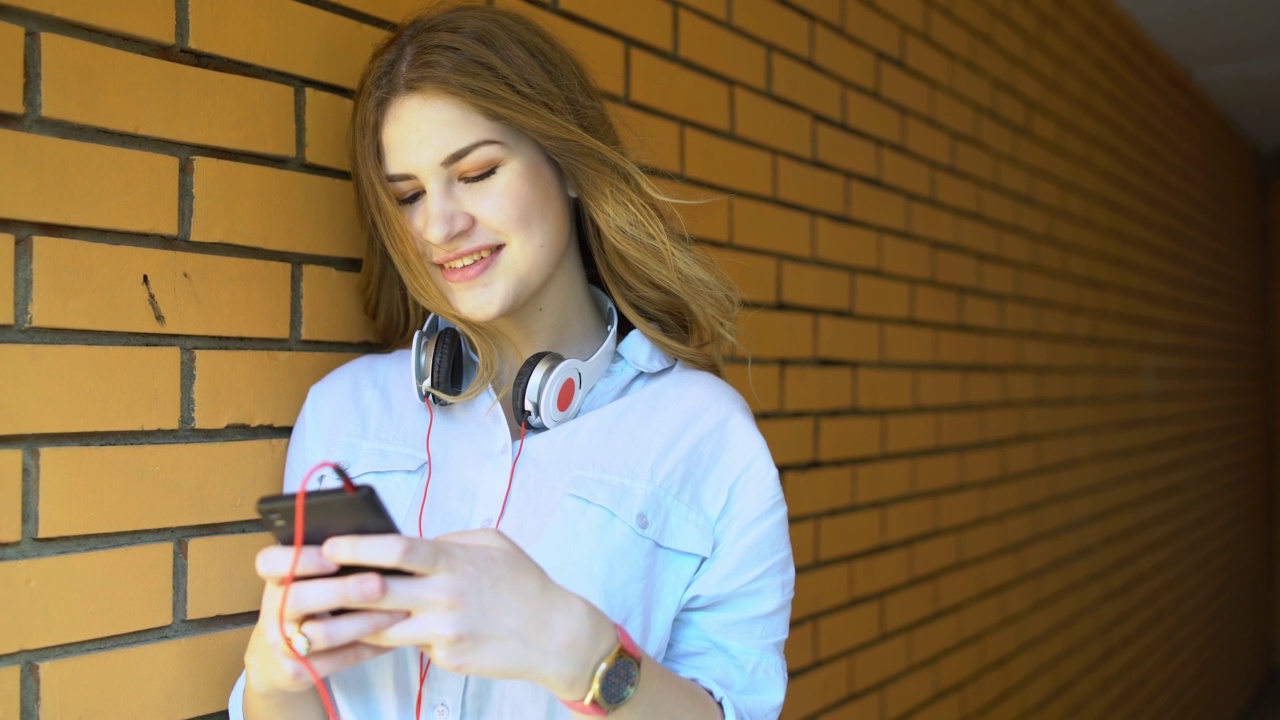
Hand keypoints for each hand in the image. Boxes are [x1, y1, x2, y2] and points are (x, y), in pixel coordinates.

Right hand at [242, 544, 409, 699]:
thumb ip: (330, 564)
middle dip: (342, 590)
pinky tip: (394, 637)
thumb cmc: (308, 606)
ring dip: (364, 622)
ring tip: (398, 611)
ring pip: (321, 634)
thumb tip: (377, 541)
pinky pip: (337, 660)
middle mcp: (272, 611)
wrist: (277, 661)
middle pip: (298, 598)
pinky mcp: (296, 672)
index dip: (300, 558)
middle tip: (379, 584)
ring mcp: (280, 644)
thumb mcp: (306, 583)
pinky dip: (369, 648)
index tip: (332, 556)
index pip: (269, 562)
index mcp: (275, 580)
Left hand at [321, 530, 616, 698]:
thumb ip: (449, 542)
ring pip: (383, 627)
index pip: (400, 550)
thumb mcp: (493, 544)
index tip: (328, 547)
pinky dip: (387, 641)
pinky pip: (409, 646)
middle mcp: (446, 594)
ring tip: (309, 629)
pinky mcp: (448, 657)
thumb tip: (413, 543)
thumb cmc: (524, 584)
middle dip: (336, 592)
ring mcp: (446, 629)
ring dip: (345, 628)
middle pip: (380, 592)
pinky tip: (358, 643)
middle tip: (299, 590)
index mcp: (454, 560)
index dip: (360, 548)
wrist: (555, 634)